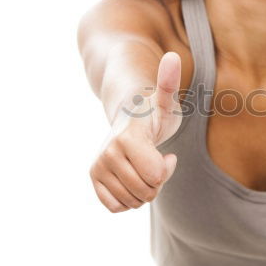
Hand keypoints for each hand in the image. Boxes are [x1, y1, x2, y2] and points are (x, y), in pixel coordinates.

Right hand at [89, 52, 182, 212]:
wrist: (126, 117)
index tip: (165, 152)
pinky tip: (130, 178)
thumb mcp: (166, 100)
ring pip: (133, 202)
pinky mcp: (93, 179)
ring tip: (141, 166)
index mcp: (127, 137)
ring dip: (143, 190)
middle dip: (156, 181)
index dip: (166, 168)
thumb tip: (172, 58)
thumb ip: (168, 82)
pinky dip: (128, 199)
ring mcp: (98, 166)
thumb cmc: (153, 111)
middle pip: (147, 191)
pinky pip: (116, 207)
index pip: (156, 176)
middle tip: (152, 159)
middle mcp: (108, 153)